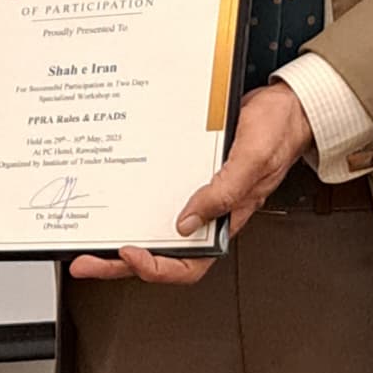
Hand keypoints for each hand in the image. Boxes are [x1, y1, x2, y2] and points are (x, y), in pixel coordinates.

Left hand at [69, 81, 312, 284]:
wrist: (286, 104)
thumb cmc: (279, 130)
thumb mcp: (253, 158)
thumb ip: (224, 193)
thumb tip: (188, 222)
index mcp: (225, 221)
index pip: (188, 264)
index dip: (156, 268)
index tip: (129, 253)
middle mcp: (207, 215)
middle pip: (159, 253)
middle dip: (119, 263)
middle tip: (86, 262)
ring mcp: (195, 197)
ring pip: (152, 229)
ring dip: (118, 237)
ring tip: (86, 240)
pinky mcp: (186, 177)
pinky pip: (154, 198)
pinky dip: (131, 205)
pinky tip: (111, 200)